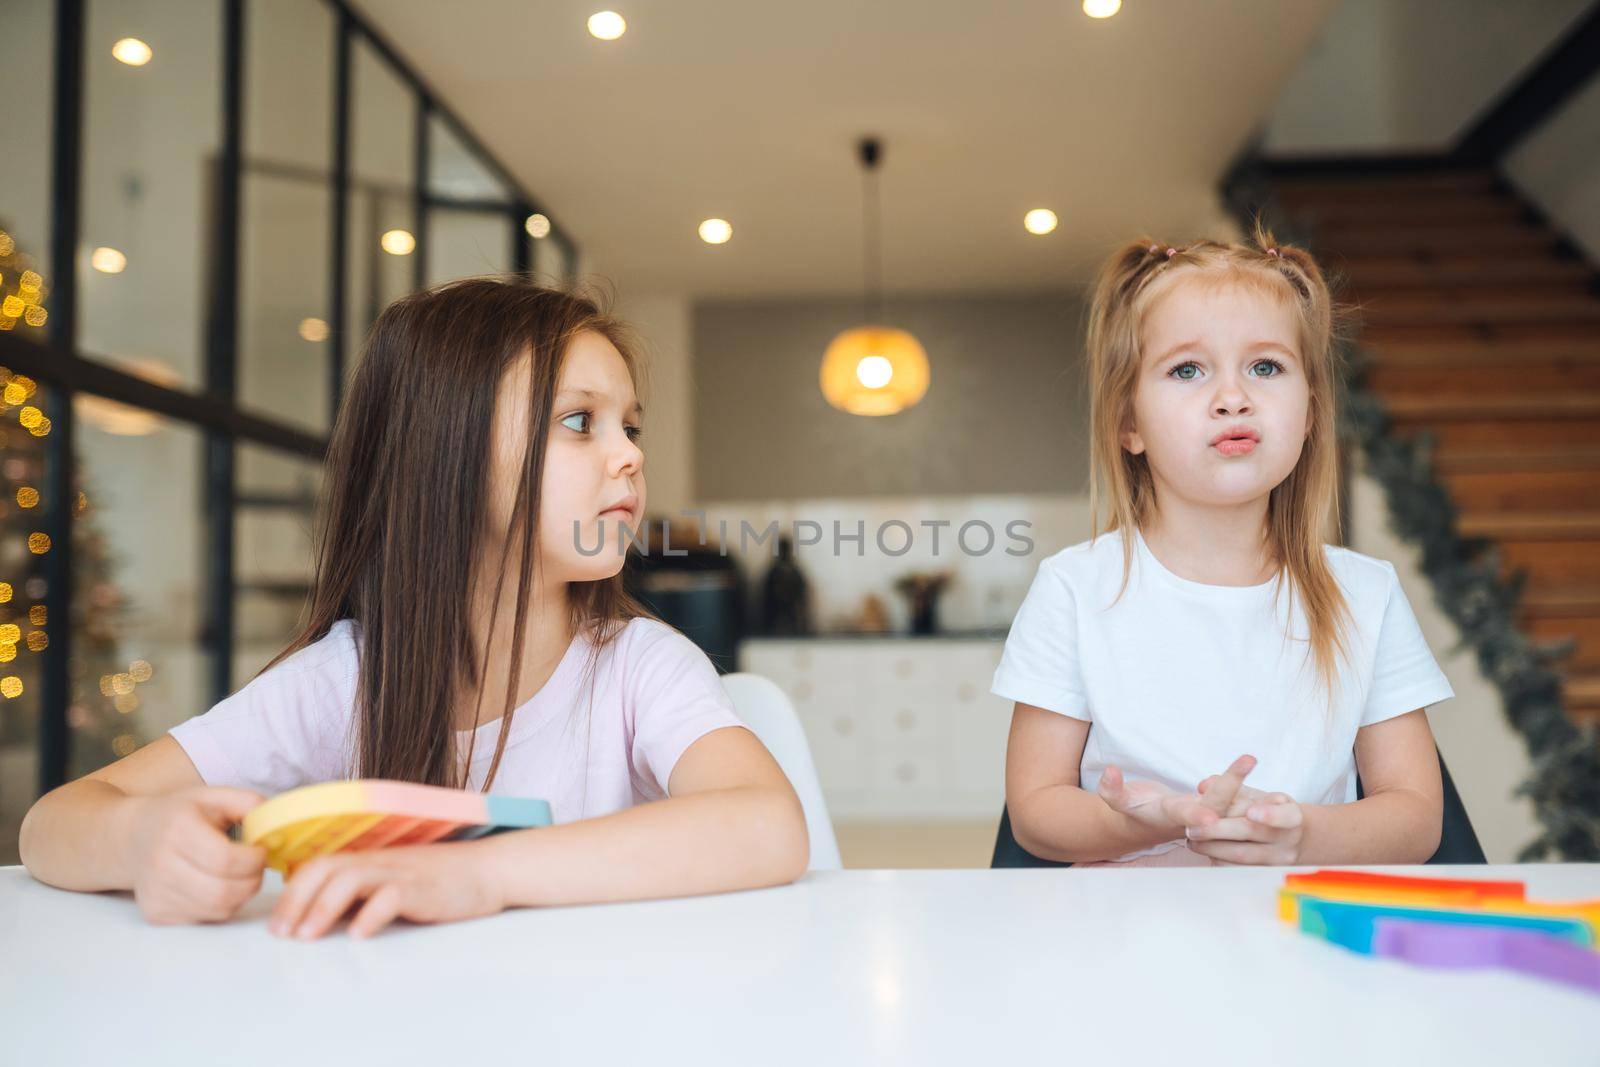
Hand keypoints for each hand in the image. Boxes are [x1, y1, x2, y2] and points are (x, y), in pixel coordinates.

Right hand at [120, 786, 267, 923]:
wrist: (132, 837)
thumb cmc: (181, 814)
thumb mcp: (214, 796)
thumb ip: (250, 804)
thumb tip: (278, 829)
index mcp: (177, 829)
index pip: (226, 860)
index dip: (254, 860)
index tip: (261, 851)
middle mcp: (160, 864)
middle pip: (223, 892)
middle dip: (252, 881)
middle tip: (255, 867)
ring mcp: (156, 893)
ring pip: (218, 910)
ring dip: (240, 895)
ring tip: (238, 875)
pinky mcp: (156, 913)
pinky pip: (204, 918)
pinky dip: (221, 906)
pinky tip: (216, 885)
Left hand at [268, 841, 505, 939]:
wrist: (488, 870)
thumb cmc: (439, 883)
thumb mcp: (393, 884)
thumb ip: (361, 894)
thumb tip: (320, 918)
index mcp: (369, 860)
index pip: (319, 865)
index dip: (292, 894)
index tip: (277, 927)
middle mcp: (380, 861)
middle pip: (326, 868)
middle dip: (297, 901)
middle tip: (282, 935)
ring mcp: (402, 872)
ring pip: (351, 878)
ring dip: (323, 907)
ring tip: (308, 937)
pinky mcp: (423, 888)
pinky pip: (391, 896)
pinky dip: (370, 915)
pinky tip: (359, 935)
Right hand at [1098, 754, 1256, 835]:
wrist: (1150, 828)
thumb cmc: (1136, 811)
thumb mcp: (1121, 803)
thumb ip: (1112, 790)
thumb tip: (1108, 770)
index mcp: (1170, 816)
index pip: (1182, 813)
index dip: (1195, 813)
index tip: (1209, 817)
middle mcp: (1193, 819)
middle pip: (1214, 803)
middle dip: (1230, 783)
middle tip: (1247, 758)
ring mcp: (1208, 817)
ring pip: (1232, 806)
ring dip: (1252, 795)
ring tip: (1269, 775)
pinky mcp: (1220, 813)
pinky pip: (1240, 807)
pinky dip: (1257, 802)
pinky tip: (1278, 796)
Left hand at [1184, 787, 1304, 864]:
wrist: (1290, 839)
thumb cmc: (1268, 810)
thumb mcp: (1258, 795)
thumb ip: (1231, 786)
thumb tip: (1204, 785)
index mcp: (1293, 815)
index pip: (1286, 816)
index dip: (1269, 814)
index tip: (1250, 812)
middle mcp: (1290, 839)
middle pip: (1253, 834)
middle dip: (1219, 830)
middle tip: (1193, 829)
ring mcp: (1280, 860)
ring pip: (1242, 856)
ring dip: (1213, 848)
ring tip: (1193, 840)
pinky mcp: (1266, 875)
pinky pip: (1238, 871)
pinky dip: (1219, 861)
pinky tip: (1206, 852)